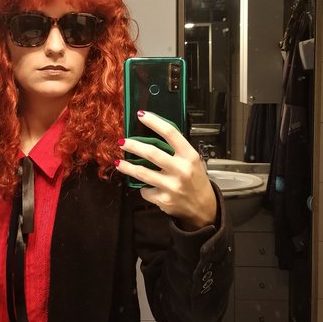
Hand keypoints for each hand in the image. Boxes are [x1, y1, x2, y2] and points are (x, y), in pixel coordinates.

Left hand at [114, 110, 216, 230]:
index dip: (154, 122)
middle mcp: (181, 170)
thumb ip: (176, 149)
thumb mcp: (192, 160)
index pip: (170, 133)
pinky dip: (143, 187)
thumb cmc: (195, 180)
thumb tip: (152, 134)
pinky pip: (145, 190)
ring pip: (142, 173)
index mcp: (189, 156)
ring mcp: (172, 186)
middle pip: (152, 153)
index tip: (142, 115)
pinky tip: (145, 186)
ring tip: (119, 162)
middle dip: (133, 146)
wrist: (203, 206)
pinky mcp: (164, 200)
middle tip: (123, 142)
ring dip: (127, 167)